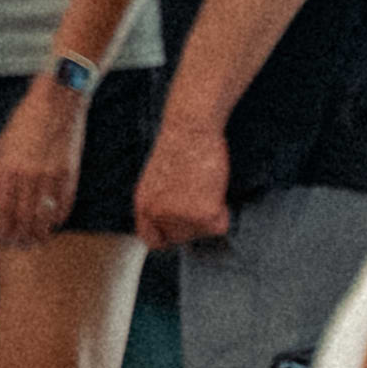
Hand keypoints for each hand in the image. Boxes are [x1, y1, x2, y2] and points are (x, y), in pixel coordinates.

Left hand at [0, 82, 86, 245]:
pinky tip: (53, 224)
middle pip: (22, 218)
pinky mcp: (69, 175)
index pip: (2, 209)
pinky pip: (62, 205)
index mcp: (7, 167)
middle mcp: (27, 175)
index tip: (3, 239)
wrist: (57, 103)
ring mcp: (49, 177)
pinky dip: (57, 218)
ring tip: (35, 242)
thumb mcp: (3, 143)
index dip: (2, 228)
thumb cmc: (25, 120)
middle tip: (19, 246)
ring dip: (38, 233)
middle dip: (20, 236)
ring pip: (42, 217)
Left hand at [132, 120, 229, 249]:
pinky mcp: (203, 215)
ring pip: (203, 233)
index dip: (169, 236)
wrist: (190, 128)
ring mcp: (179, 217)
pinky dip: (223, 211)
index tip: (181, 230)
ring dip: (209, 214)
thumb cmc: (179, 146)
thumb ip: (162, 204)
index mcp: (143, 205)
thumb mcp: (158, 179)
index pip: (153, 240)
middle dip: (193, 222)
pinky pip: (220, 225)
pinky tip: (213, 188)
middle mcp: (157, 215)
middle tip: (198, 193)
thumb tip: (176, 224)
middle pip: (181, 238)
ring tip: (203, 185)